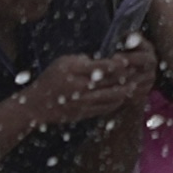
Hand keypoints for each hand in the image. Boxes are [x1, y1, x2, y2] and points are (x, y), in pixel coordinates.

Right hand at [27, 48, 155, 130]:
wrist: (36, 105)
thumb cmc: (51, 79)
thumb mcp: (63, 62)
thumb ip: (82, 60)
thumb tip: (102, 59)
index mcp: (74, 71)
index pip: (101, 67)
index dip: (117, 64)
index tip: (126, 60)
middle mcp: (79, 87)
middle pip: (109, 82)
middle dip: (125, 77)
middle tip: (137, 72)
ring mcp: (82, 102)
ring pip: (110, 97)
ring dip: (124, 92)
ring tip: (133, 86)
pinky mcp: (84, 113)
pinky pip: (105, 108)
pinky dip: (115, 103)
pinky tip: (121, 97)